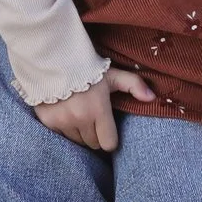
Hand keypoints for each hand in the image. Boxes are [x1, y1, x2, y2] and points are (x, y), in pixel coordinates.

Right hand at [33, 68, 156, 151]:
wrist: (52, 57)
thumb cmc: (86, 68)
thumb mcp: (112, 75)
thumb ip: (134, 84)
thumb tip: (152, 98)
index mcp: (98, 110)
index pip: (108, 144)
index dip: (109, 137)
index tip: (106, 127)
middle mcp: (80, 119)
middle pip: (93, 144)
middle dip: (94, 134)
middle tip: (92, 118)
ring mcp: (62, 122)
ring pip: (77, 141)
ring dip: (79, 133)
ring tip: (78, 115)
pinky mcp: (48, 122)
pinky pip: (61, 136)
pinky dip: (64, 129)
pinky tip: (64, 114)